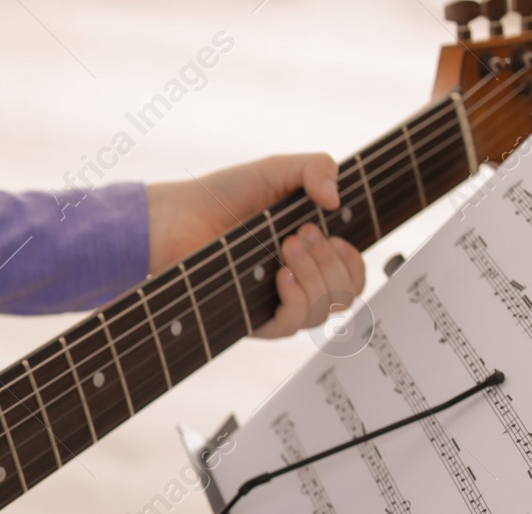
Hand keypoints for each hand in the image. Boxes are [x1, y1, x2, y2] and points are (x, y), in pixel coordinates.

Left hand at [146, 153, 365, 339]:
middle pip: (343, 295)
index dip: (354, 263)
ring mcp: (273, 302)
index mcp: (310, 253)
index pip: (352, 276)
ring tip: (286, 246)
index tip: (338, 238)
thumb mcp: (277, 170)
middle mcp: (296, 282)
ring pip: (321, 312)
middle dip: (331, 263)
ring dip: (315, 277)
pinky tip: (281, 276)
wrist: (178, 217)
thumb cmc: (222, 195)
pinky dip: (296, 301)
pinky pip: (289, 327)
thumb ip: (317, 167)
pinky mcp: (250, 318)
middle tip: (300, 234)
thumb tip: (337, 200)